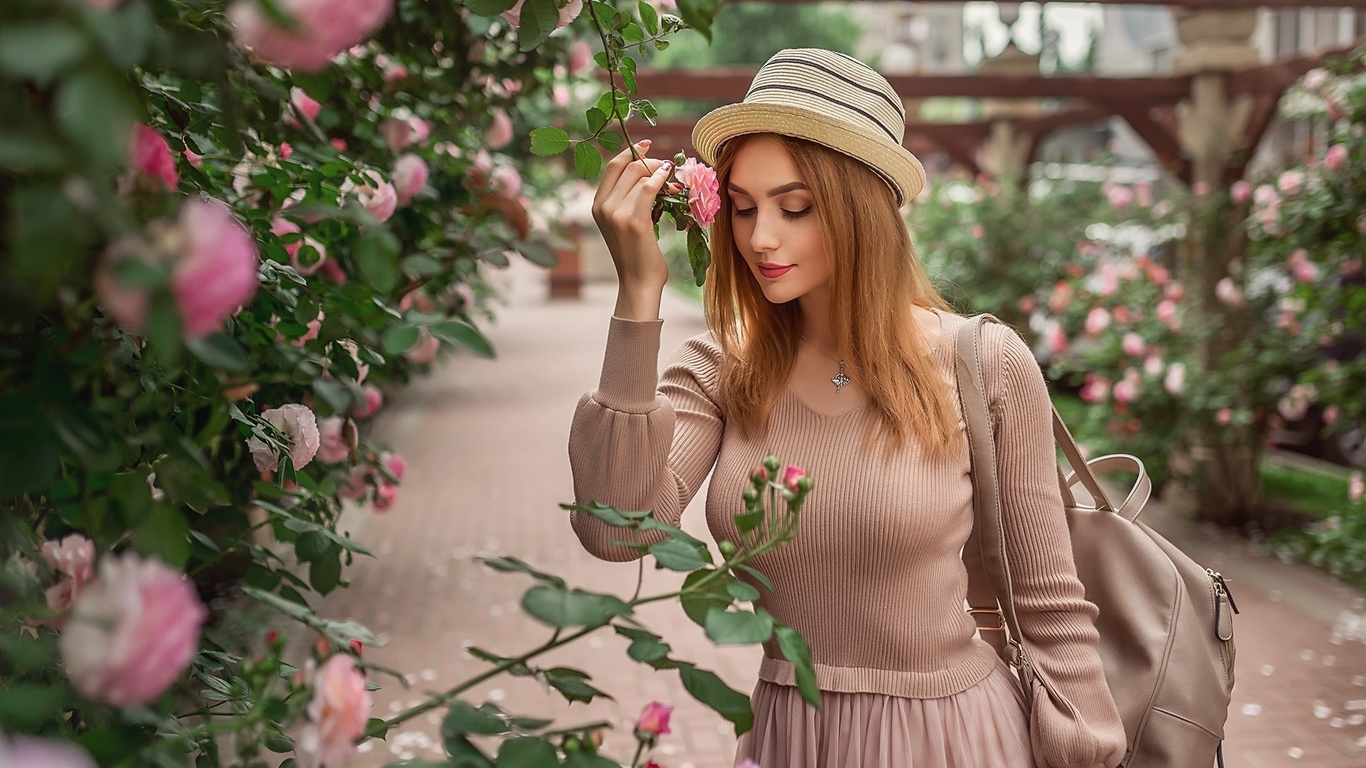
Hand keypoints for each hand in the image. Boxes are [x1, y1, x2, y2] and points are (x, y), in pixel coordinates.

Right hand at [591, 140, 673, 316]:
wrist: (638, 282)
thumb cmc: (637, 255)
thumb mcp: (625, 224)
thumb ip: (629, 201)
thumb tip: (649, 175)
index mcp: (597, 205)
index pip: (613, 166)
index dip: (630, 151)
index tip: (647, 145)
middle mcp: (602, 206)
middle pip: (627, 166)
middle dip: (650, 160)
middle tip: (668, 165)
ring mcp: (616, 213)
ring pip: (640, 175)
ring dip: (661, 171)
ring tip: (675, 179)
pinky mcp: (633, 220)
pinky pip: (649, 188)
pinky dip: (662, 179)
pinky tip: (671, 179)